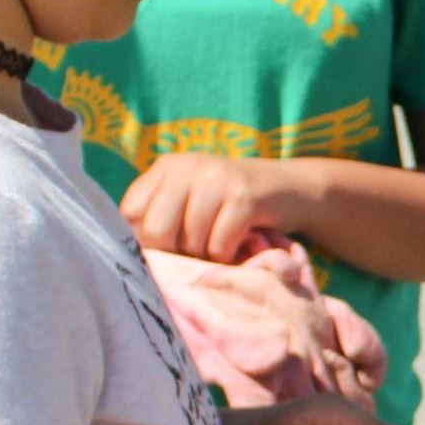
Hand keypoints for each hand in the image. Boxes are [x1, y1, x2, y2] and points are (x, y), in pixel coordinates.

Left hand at [122, 154, 296, 261]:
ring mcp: (216, 179)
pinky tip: (238, 246)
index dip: (143, 241)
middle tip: (194, 256)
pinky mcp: (244, 197)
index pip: (130, 212)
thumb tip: (134, 255)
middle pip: (156, 229)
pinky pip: (220, 245)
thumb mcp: (194, 198)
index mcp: (167, 167)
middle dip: (174, 254)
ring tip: (220, 248)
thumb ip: (163, 214)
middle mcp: (187, 166)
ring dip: (205, 257)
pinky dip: (228, 256)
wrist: (294, 189)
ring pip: (190, 241)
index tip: (166, 252)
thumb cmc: (235, 204)